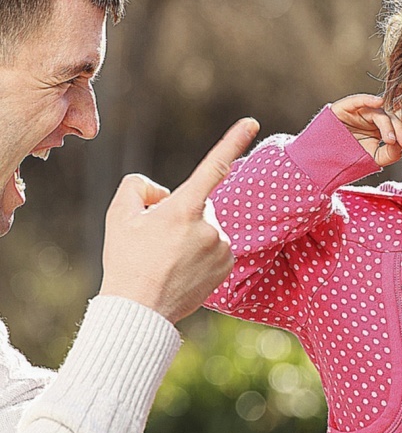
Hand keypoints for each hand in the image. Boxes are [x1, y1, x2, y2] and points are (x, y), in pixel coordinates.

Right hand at [98, 118, 259, 323]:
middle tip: (156, 240)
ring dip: (192, 233)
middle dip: (181, 212)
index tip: (251, 122)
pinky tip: (182, 268)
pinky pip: (216, 246)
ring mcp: (222, 246)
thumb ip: (138, 186)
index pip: (213, 167)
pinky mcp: (228, 264)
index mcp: (185, 209)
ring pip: (208, 226)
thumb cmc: (126, 261)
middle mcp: (210, 225)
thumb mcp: (118, 215)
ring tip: (167, 258)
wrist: (140, 311)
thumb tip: (164, 192)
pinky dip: (202, 251)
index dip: (232, 141)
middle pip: (199, 203)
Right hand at [330, 93, 401, 166]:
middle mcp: (374, 118)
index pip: (398, 125)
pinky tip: (379, 102)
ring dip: (387, 125)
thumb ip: (390, 154)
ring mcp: (361, 111)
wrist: (323, 159)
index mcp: (382, 128)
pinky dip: (369, 99)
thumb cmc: (349, 157)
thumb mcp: (373, 159)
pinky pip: (360, 100)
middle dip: (400, 130)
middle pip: (392, 118)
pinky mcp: (347, 106)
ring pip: (379, 112)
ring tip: (390, 139)